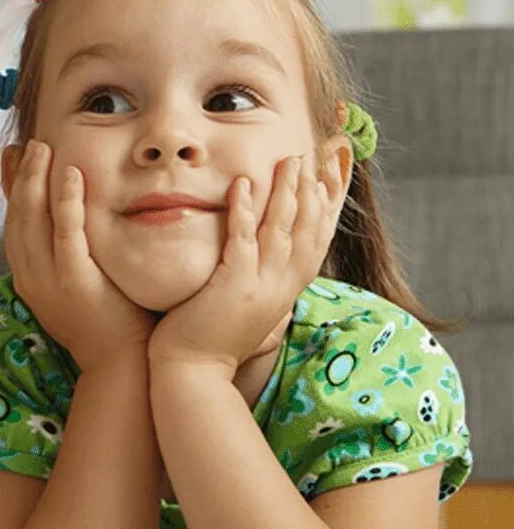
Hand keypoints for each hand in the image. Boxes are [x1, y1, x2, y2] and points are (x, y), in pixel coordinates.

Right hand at [3, 141, 154, 372]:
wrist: (120, 365)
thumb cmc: (110, 324)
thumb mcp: (78, 287)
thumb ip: (72, 256)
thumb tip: (74, 227)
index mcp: (28, 277)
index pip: (13, 222)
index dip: (12, 187)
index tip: (15, 157)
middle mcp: (29, 275)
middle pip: (17, 215)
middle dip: (21, 175)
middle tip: (29, 144)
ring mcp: (48, 279)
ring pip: (33, 218)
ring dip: (36, 179)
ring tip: (43, 147)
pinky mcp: (75, 280)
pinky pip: (66, 232)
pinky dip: (66, 201)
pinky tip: (72, 173)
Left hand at [151, 152, 346, 372]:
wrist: (194, 373)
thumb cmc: (212, 338)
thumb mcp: (250, 306)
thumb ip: (262, 281)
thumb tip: (268, 264)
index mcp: (288, 288)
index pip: (318, 239)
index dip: (330, 206)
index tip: (335, 173)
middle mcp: (283, 285)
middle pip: (309, 229)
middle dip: (314, 189)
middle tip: (315, 154)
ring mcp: (261, 286)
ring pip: (282, 230)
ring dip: (287, 192)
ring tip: (289, 160)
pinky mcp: (234, 286)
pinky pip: (242, 241)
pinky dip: (245, 211)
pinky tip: (243, 185)